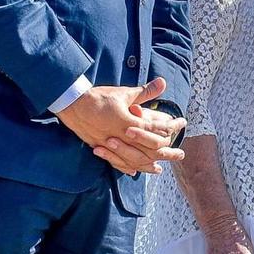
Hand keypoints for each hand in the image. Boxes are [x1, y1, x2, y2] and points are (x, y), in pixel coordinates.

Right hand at [57, 79, 184, 174]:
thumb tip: (163, 82)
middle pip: (149, 150)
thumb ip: (145, 92)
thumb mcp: (123, 93)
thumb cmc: (99, 97)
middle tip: (181, 154)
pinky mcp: (100, 148)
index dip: (170, 128)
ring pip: (134, 159)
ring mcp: (110, 145)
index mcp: (129, 122)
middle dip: (167, 152)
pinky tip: (135, 171)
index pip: (155, 129)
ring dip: (149, 165)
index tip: (181, 125)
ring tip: (160, 169)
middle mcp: (121, 137)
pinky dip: (128, 167)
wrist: (71, 103)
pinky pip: (116, 163)